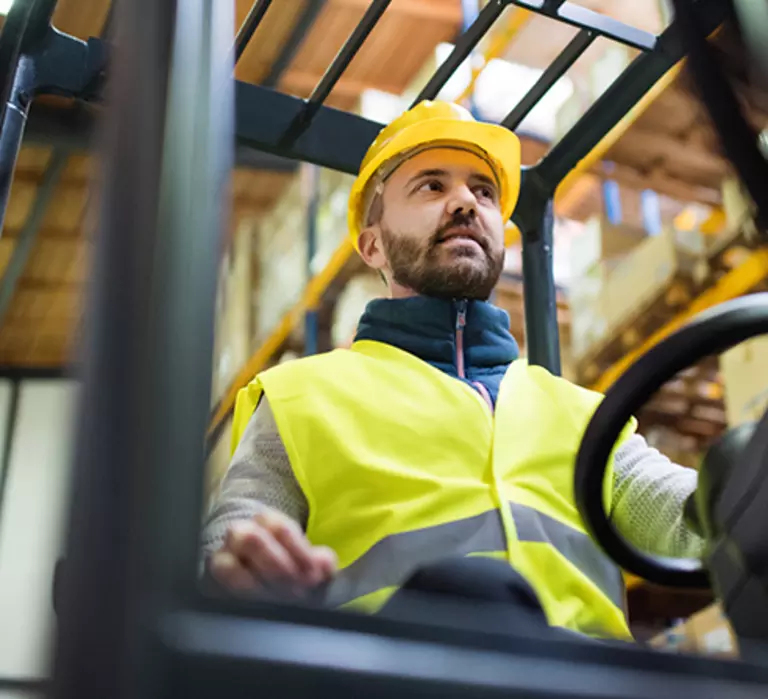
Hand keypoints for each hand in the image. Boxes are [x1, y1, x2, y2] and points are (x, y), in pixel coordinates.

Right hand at [208, 510, 336, 596]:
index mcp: (267, 522)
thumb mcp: (308, 564)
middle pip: (251, 539)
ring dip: (256, 589)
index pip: (280, 528)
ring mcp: (221, 559)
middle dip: (277, 568)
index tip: (314, 576)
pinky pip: (215, 592)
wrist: (258, 583)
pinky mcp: (209, 585)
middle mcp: (240, 535)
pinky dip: (239, 603)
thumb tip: (324, 564)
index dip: (299, 552)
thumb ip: (321, 562)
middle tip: (297, 592)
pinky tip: (259, 613)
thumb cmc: (289, 572)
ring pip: (227, 566)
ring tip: (279, 605)